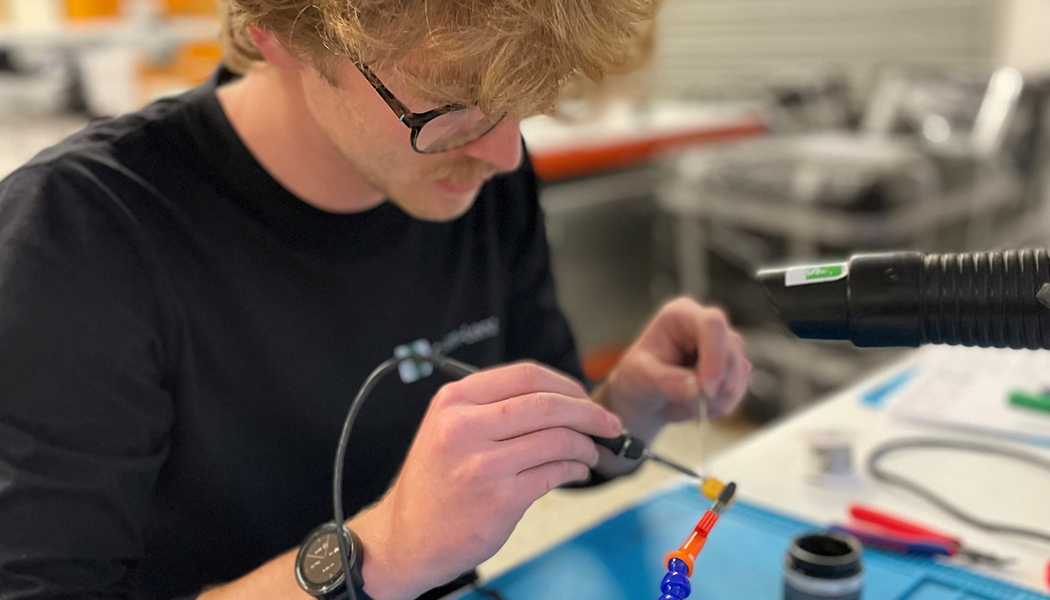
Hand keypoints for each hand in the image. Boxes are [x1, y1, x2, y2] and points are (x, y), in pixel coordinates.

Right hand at [350, 362, 621, 599]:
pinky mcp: (500, 498)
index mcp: (455, 401)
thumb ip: (493, 406)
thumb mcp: (447, 427)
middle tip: (608, 422)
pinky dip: (575, 469)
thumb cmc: (434, 483)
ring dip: (586, 445)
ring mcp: (483, 463)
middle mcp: (465, 426)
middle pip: (548, 403)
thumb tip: (560, 397)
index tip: (584, 395)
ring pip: (558, 439)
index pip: (526, 374)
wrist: (405, 537)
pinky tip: (576, 471)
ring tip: (591, 452)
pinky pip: (555, 473)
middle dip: (589, 412)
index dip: (566, 383)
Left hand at [599, 298, 750, 444]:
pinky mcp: (731, 367)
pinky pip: (739, 387)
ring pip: (739, 369)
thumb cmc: (638, 377)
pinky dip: (722, 404)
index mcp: (681, 314)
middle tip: (698, 405)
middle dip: (719, 382)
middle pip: (732, 347)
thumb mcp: (641, 377)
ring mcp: (722, 345)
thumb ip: (668, 382)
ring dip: (720, 396)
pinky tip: (699, 406)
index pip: (712, 324)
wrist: (645, 396)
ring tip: (689, 406)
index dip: (715, 355)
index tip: (707, 389)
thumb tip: (698, 390)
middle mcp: (706, 325)